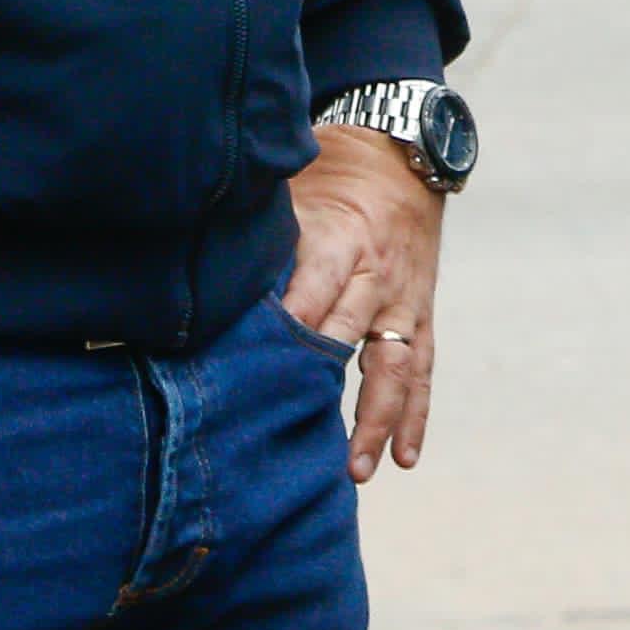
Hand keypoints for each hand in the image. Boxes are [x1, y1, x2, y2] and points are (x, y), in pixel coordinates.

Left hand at [285, 123, 442, 481]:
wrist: (401, 159)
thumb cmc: (329, 182)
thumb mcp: (292, 197)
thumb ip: (262, 244)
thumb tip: (208, 288)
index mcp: (337, 241)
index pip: (312, 291)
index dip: (290, 329)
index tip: (260, 372)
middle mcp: (373, 276)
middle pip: (349, 336)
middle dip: (323, 387)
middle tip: (295, 438)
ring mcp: (402, 302)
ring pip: (395, 366)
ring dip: (377, 420)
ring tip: (359, 470)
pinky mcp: (420, 318)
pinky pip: (422, 370)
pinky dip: (415, 415)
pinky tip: (405, 457)